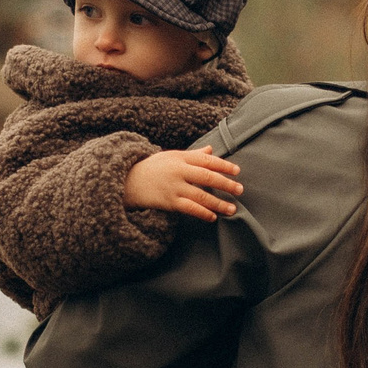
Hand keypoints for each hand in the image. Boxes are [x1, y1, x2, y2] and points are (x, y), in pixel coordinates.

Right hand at [125, 147, 243, 221]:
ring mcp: (174, 187)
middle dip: (226, 184)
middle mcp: (179, 171)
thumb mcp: (171, 156)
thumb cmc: (152, 168)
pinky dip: (203, 213)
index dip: (224, 165)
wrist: (127, 181)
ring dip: (219, 203)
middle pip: (208, 177)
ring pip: (202, 196)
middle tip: (240, 190)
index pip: (207, 160)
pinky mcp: (169, 202)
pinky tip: (213, 217)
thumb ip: (193, 155)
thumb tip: (210, 150)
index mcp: (181, 157)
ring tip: (232, 209)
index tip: (237, 171)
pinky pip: (190, 208)